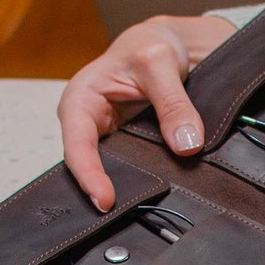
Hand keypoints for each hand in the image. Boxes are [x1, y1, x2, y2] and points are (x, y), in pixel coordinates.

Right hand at [57, 13, 237, 209]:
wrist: (167, 45)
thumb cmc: (150, 45)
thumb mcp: (160, 63)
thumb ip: (173, 103)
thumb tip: (187, 145)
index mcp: (81, 100)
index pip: (77, 145)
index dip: (88, 174)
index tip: (106, 200)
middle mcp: (89, 125)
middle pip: (89, 167)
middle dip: (102, 192)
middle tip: (120, 218)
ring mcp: (110, 141)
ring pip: (112, 173)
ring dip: (125, 192)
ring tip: (137, 216)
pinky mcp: (130, 150)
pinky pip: (134, 171)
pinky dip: (143, 184)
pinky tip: (154, 202)